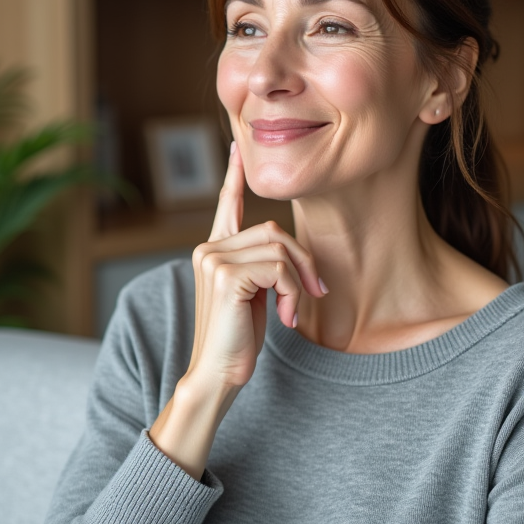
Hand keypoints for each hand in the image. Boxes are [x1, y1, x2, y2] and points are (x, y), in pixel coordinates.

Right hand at [149, 141, 325, 478]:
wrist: (217, 373)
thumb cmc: (237, 339)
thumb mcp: (254, 294)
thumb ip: (262, 265)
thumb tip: (289, 251)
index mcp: (213, 250)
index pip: (227, 204)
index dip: (234, 177)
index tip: (237, 150)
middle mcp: (208, 248)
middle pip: (274, 231)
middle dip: (302, 261)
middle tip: (315, 292)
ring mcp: (213, 259)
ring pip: (279, 248)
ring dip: (298, 282)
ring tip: (292, 311)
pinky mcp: (226, 275)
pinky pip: (278, 268)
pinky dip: (292, 292)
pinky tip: (285, 317)